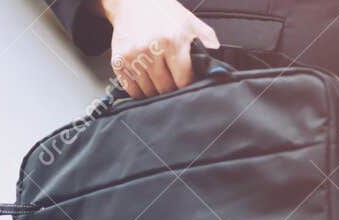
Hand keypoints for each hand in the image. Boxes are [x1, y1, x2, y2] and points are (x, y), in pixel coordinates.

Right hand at [99, 0, 218, 97]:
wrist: (132, 1)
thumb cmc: (163, 12)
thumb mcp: (190, 22)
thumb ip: (207, 41)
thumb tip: (219, 62)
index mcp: (172, 42)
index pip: (184, 81)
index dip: (188, 85)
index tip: (188, 84)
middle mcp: (151, 50)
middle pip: (166, 89)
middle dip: (172, 89)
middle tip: (174, 83)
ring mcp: (133, 56)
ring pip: (148, 92)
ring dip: (156, 91)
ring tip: (160, 81)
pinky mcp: (119, 60)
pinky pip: (131, 88)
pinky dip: (139, 91)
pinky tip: (146, 82)